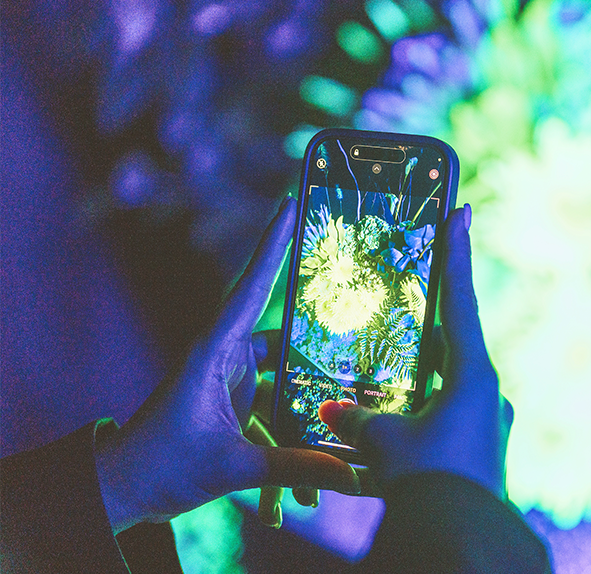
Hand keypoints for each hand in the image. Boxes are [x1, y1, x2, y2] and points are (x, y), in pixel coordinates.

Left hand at [95, 196, 360, 533]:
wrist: (123, 490)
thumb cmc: (161, 466)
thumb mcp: (230, 467)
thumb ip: (292, 468)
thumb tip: (350, 476)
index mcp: (214, 352)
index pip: (250, 289)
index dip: (272, 246)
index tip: (290, 205)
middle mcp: (226, 357)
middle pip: (286, 337)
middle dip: (322, 342)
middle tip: (363, 333)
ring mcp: (232, 380)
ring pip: (286, 378)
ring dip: (308, 406)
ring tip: (344, 427)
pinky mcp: (236, 402)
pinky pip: (276, 407)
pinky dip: (291, 435)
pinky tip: (306, 475)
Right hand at [318, 204, 513, 498]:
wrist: (461, 541)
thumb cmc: (428, 481)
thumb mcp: (385, 443)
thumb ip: (359, 418)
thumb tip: (335, 410)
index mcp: (474, 376)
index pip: (460, 300)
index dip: (457, 253)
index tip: (462, 210)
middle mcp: (489, 394)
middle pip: (455, 341)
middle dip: (428, 321)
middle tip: (410, 291)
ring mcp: (490, 423)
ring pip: (450, 383)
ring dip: (421, 374)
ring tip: (388, 368)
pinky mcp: (482, 450)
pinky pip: (448, 415)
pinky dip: (422, 408)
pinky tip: (397, 417)